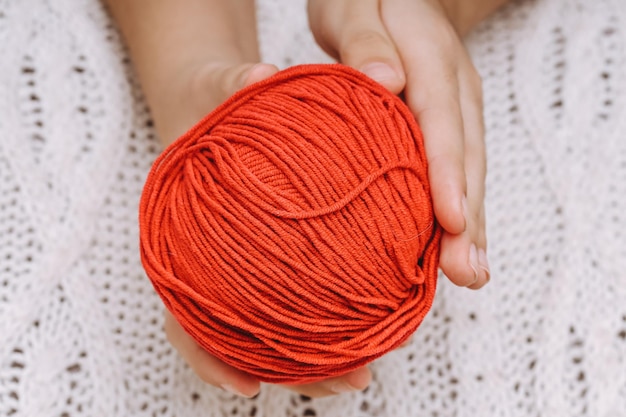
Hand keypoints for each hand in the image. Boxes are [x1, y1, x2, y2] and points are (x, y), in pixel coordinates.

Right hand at [160, 62, 372, 397]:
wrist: (217, 102)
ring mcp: (248, 259)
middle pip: (242, 335)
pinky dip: (329, 311)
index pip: (185, 310)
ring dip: (319, 355)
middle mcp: (217, 260)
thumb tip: (259, 77)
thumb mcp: (214, 88)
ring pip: (275, 324)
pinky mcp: (279, 247)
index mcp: (186, 237)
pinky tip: (367, 316)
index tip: (246, 387)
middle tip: (346, 382)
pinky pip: (300, 287)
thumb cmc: (210, 103)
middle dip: (291, 366)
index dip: (209, 354)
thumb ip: (231, 83)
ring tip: (367, 370)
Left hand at [308, 0, 504, 288]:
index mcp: (432, 57)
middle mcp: (455, 88)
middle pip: (466, 156)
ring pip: (468, 170)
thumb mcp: (355, 6)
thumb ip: (365, 41)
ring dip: (470, 224)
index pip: (444, 121)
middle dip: (468, 217)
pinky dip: (456, 209)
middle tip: (467, 272)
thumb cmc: (364, 0)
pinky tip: (453, 246)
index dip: (448, 174)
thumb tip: (386, 83)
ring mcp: (457, 108)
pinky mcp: (448, 123)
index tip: (450, 221)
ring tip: (469, 275)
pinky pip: (455, 169)